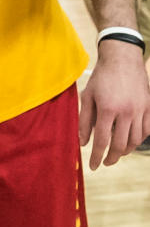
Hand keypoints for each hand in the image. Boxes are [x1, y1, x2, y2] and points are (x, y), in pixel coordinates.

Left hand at [80, 39, 149, 168]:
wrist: (123, 60)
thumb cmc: (102, 78)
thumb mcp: (87, 97)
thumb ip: (84, 121)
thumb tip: (83, 143)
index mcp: (107, 109)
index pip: (102, 140)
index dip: (97, 156)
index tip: (93, 166)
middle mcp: (126, 112)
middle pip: (121, 144)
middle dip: (113, 157)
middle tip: (105, 162)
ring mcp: (141, 109)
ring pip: (136, 139)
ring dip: (127, 150)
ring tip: (117, 152)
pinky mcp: (149, 107)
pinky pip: (147, 129)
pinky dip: (139, 139)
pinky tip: (131, 141)